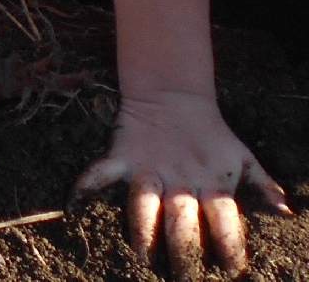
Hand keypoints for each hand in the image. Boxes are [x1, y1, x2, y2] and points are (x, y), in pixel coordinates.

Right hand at [77, 90, 290, 279]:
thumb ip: (263, 185)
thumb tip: (287, 211)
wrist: (173, 95)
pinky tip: (73, 206)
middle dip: (184, 252)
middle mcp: (179, 180)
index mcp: (211, 183)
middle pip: (182, 221)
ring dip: (142, 230)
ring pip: (143, 204)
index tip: (231, 272)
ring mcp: (148, 169)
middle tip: (184, 277)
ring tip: (142, 256)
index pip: (224, 220)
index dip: (229, 247)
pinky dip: (85, 186)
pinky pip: (100, 172)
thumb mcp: (241, 158)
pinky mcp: (122, 157)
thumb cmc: (211, 135)